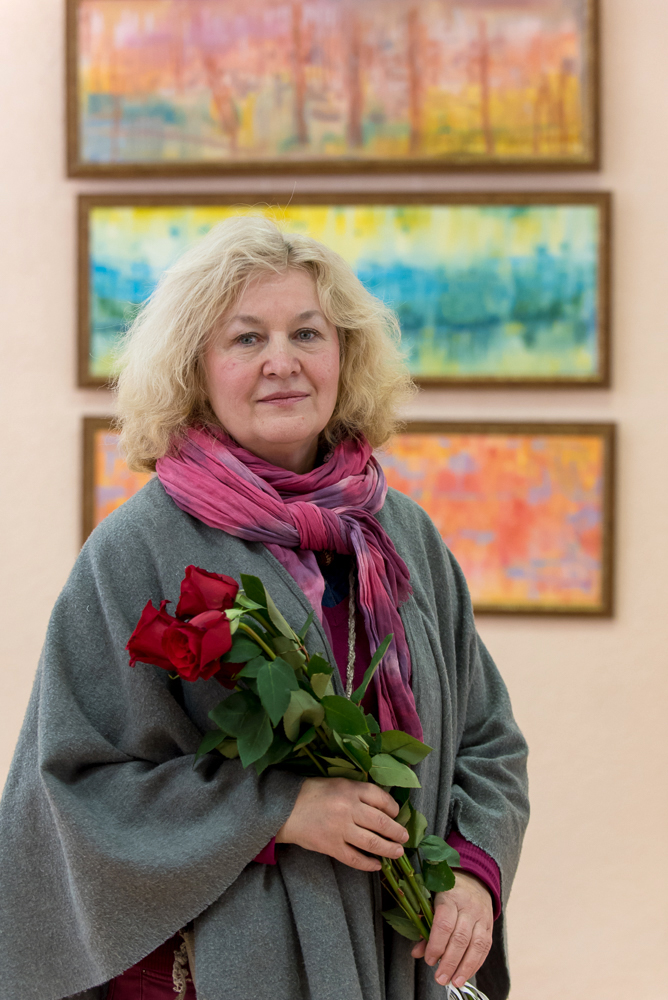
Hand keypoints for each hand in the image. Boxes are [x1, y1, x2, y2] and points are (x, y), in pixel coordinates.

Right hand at [275, 777, 408, 871]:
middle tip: (404, 837)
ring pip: (372, 842)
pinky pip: (355, 858)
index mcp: (350, 789)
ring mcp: (340, 829)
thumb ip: (358, 792)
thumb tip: (382, 807)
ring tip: (398, 852)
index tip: (397, 814)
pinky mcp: (331, 847)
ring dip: (388, 849)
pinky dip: (368, 864)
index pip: (380, 798)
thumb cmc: (312, 793)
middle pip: (381, 822)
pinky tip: (377, 865)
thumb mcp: (337, 784)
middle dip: (397, 832)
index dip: (393, 808)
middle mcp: (348, 809)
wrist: (285, 809)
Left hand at [411, 871, 492, 988]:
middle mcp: (468, 906)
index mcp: (450, 896)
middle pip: (460, 937)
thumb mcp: (432, 900)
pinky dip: (475, 964)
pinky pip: (485, 948)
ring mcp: (481, 916)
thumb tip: (417, 952)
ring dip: (465, 967)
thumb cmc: (447, 891)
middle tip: (440, 978)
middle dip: (449, 961)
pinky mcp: (490, 925)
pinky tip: (466, 975)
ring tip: (455, 982)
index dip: (436, 944)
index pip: (444, 923)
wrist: (473, 879)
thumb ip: (425, 926)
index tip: (429, 960)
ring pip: (476, 944)